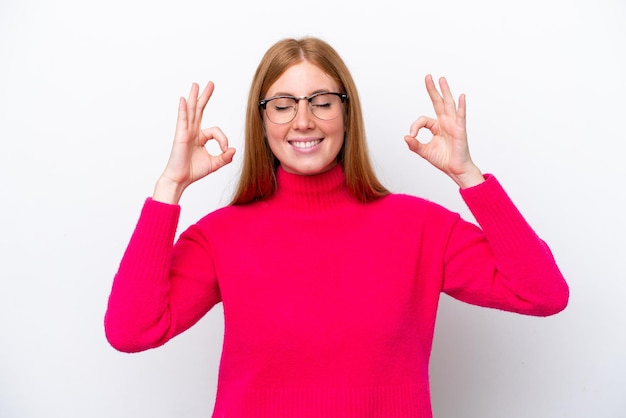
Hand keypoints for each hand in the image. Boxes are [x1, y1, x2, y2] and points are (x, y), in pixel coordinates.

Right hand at [153, 82, 235, 203]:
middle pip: (199, 110)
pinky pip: (182, 119)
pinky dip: (182, 109)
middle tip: (210, 83)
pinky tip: (183, 99)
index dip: (223, 139)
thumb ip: (225, 157)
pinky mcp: (180, 135)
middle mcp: (192, 132)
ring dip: (194, 97)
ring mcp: (185, 132)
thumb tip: (233, 149)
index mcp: (200, 137)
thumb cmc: (193, 171)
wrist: (180, 179)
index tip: (225, 149)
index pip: (216, 130)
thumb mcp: (214, 163)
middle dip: (205, 96)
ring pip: (191, 111)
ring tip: (196, 84)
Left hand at [404, 75, 482, 188]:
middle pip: (438, 102)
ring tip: (441, 79)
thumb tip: (406, 136)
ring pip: (448, 104)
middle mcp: (445, 122)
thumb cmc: (443, 160)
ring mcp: (453, 124)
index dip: (415, 126)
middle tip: (428, 76)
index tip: (411, 136)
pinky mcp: (460, 130)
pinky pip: (460, 116)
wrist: (455, 169)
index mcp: (436, 126)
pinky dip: (461, 106)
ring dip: (445, 91)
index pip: (422, 119)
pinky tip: (461, 96)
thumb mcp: (424, 151)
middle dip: (432, 90)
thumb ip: (414, 144)